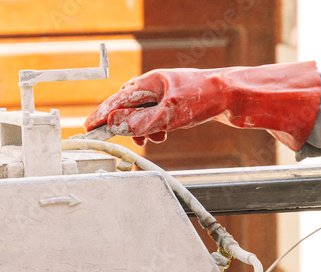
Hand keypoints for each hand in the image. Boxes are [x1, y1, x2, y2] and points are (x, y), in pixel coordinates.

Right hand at [84, 62, 320, 149]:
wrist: (233, 95)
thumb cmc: (203, 99)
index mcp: (147, 82)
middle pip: (126, 108)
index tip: (87, 129)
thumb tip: (113, 124)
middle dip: (125, 126)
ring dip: (142, 130)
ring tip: (151, 140)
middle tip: (124, 141)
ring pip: (140, 115)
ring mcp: (162, 93)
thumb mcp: (167, 115)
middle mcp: (152, 85)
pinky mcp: (171, 102)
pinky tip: (162, 135)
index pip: (116, 102)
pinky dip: (153, 128)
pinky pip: (153, 117)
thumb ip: (139, 122)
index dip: (101, 117)